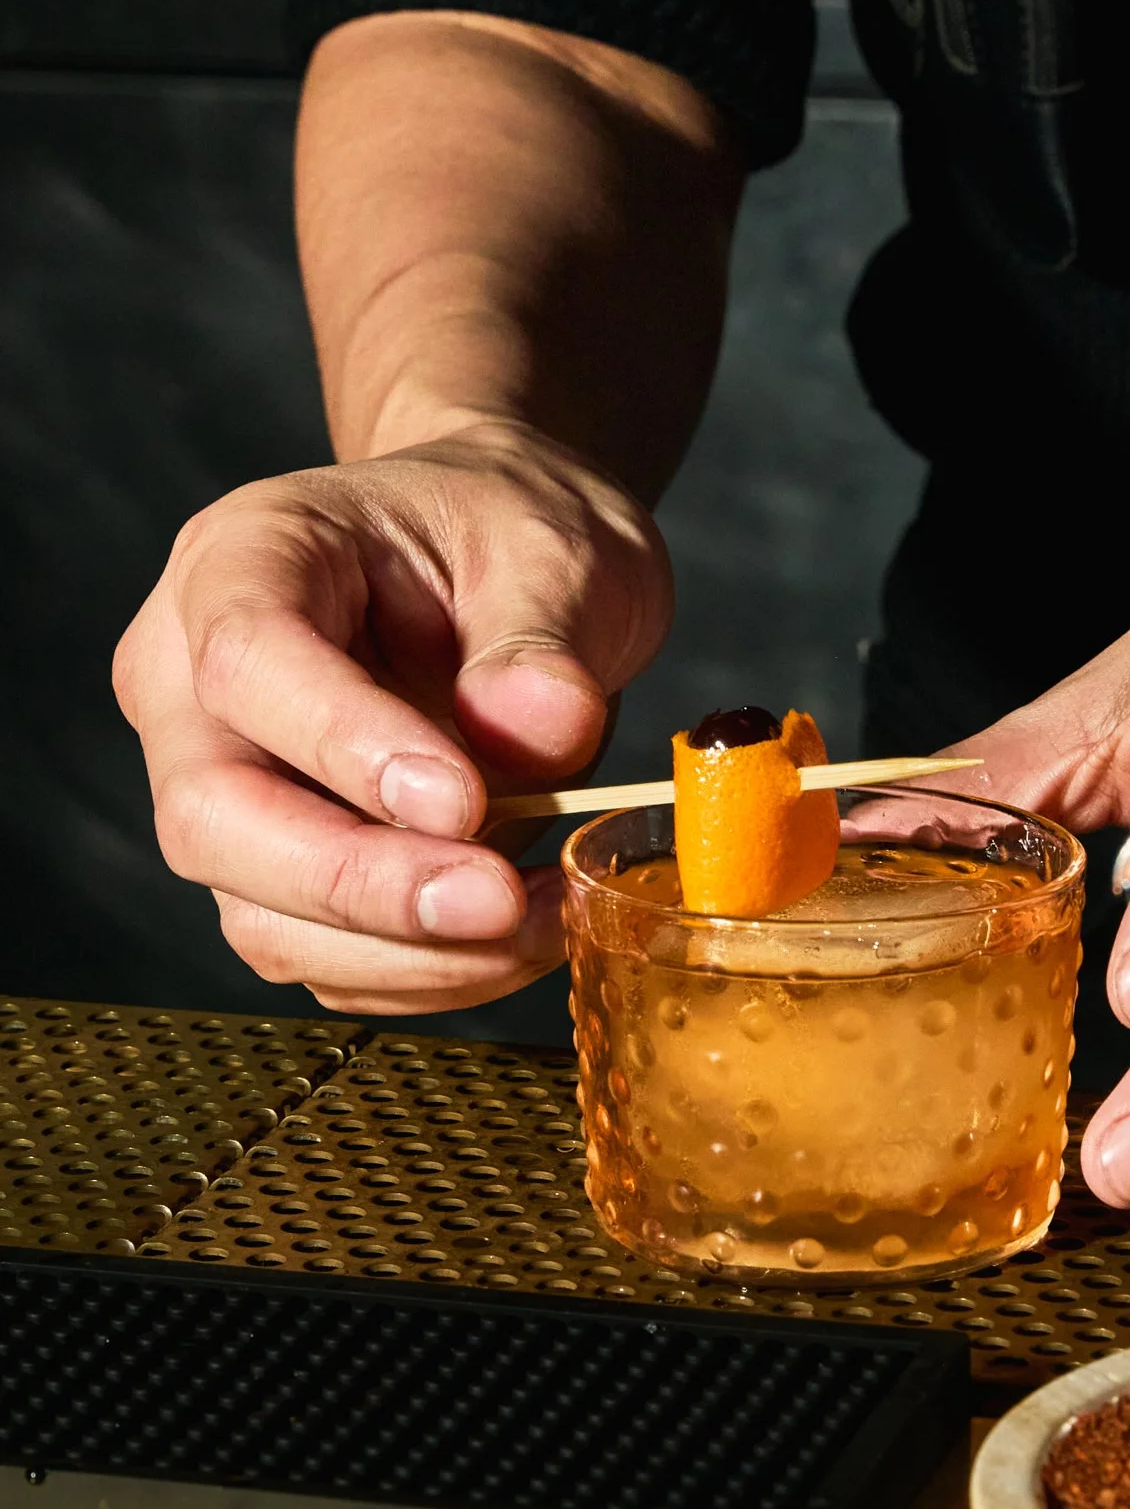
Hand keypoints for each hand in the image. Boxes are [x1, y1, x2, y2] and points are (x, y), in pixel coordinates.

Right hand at [113, 425, 669, 1011]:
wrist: (509, 570)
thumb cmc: (509, 535)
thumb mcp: (555, 549)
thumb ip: (542, 636)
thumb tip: (539, 723)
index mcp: (244, 559)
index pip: (248, 662)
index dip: (345, 745)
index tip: (462, 801)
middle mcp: (195, 684)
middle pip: (215, 817)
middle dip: (362, 884)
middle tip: (500, 900)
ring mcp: (226, 789)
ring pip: (262, 917)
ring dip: (411, 950)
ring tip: (546, 917)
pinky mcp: (278, 876)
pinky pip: (326, 960)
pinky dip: (428, 973)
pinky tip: (524, 934)